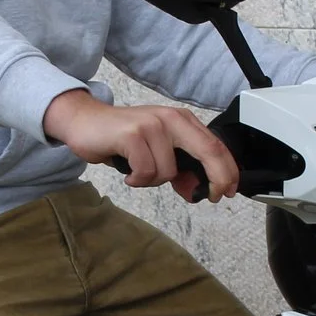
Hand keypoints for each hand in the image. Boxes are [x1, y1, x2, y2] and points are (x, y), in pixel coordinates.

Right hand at [44, 89, 238, 200]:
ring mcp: (152, 125)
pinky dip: (137, 179)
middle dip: (217, 178)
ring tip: (138, 172)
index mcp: (182, 120)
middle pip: (208, 150)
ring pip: (169, 171)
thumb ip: (180, 167)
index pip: (215, 145)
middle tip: (213, 197)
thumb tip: (197, 190)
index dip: (227, 170)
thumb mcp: (157, 151)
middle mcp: (171, 118)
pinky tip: (128, 173)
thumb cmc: (123, 138)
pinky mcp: (133, 134)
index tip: (230, 190)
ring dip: (153, 181)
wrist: (85, 121)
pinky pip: (146, 171)